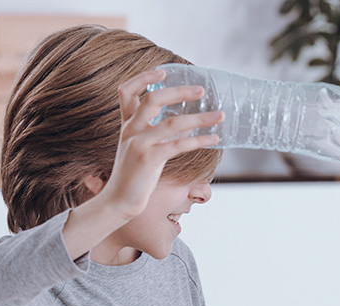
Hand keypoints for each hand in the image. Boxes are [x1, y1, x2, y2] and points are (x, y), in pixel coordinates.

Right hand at [97, 68, 222, 218]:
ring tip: (220, 115)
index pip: (126, 92)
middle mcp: (130, 130)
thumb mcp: (142, 149)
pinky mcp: (148, 159)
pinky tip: (215, 139)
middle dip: (178, 92)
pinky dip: (199, 140)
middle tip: (201, 90)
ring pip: (172, 123)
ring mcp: (138, 144)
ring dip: (200, 118)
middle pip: (153, 99)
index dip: (143, 78)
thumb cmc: (135, 176)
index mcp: (127, 125)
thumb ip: (157, 133)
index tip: (163, 70)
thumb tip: (187, 124)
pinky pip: (178, 145)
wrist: (119, 201)